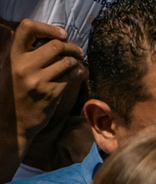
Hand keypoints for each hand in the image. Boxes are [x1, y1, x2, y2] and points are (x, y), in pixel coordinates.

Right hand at [9, 19, 85, 141]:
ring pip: (67, 61)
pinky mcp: (51, 93)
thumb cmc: (15, 92)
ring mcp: (38, 80)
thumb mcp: (12, 68)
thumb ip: (26, 53)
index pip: (27, 28)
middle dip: (71, 47)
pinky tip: (80, 74)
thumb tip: (53, 39)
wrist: (13, 121)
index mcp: (13, 56)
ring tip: (79, 63)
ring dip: (77, 61)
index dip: (47, 27)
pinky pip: (71, 77)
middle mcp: (24, 66)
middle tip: (78, 51)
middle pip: (56, 45)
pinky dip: (79, 73)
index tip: (61, 34)